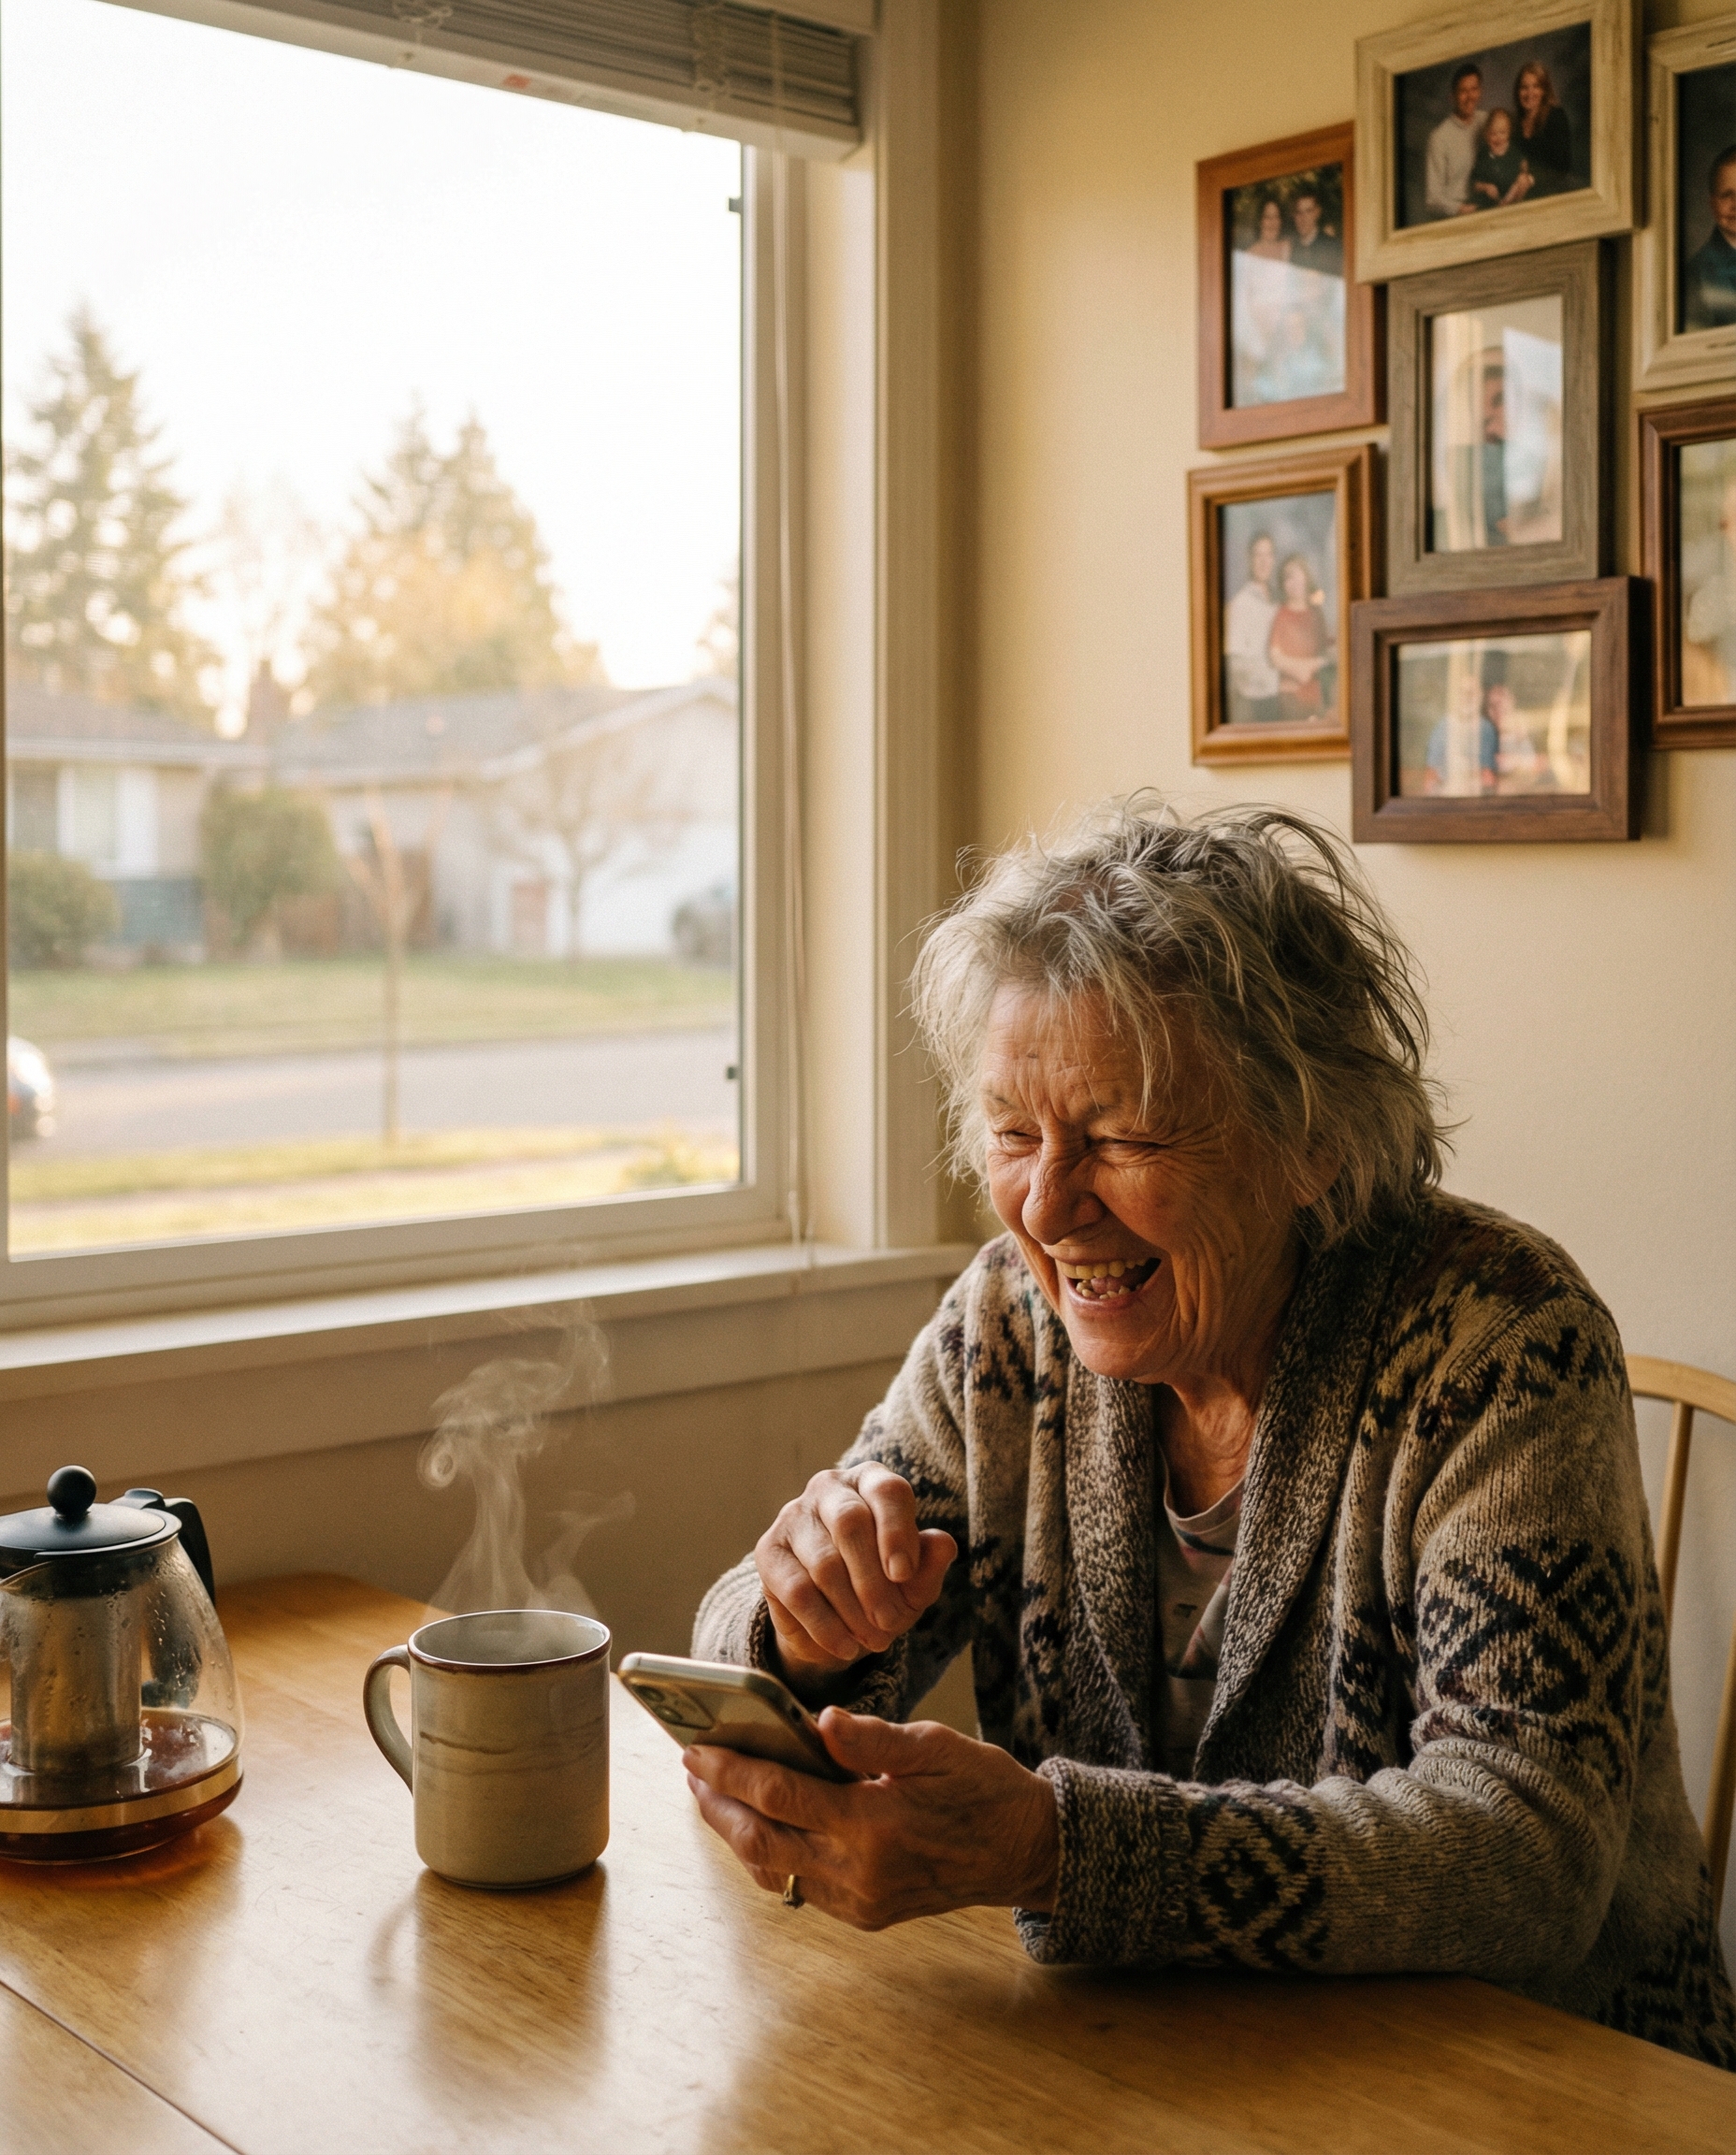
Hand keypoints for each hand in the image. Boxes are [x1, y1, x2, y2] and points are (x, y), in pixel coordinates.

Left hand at [684, 1709, 1059, 1926]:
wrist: (1026, 1851)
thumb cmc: (984, 1789)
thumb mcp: (938, 1747)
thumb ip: (876, 1739)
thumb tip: (824, 1720)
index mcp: (876, 1824)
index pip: (781, 1796)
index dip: (733, 1772)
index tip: (698, 1749)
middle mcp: (860, 1872)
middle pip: (763, 1840)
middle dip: (719, 1805)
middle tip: (692, 1769)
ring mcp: (861, 1900)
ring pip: (775, 1870)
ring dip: (738, 1832)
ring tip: (714, 1796)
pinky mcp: (866, 1914)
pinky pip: (800, 1886)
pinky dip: (771, 1854)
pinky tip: (762, 1825)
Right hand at [754, 1465, 956, 1690]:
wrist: (834, 1625)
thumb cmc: (882, 1587)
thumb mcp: (914, 1583)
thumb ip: (930, 1563)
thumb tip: (944, 1544)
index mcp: (870, 1481)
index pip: (886, 1491)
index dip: (897, 1532)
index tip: (904, 1575)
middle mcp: (829, 1488)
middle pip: (850, 1523)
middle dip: (873, 1581)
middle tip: (889, 1623)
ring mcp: (793, 1516)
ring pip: (824, 1562)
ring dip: (852, 1609)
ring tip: (872, 1639)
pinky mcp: (769, 1551)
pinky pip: (796, 1590)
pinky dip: (825, 1625)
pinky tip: (845, 1646)